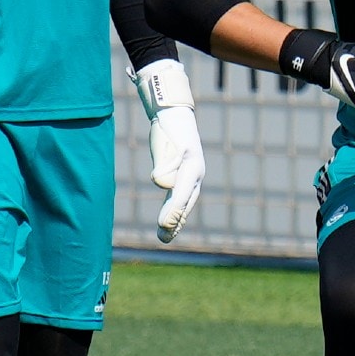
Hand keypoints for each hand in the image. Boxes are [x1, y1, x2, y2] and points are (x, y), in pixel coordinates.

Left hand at [131, 59, 205, 241]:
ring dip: (174, 222)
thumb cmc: (170, 130)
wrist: (175, 118)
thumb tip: (161, 183)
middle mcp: (194, 177)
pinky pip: (178, 201)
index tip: (163, 224)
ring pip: (183, 205)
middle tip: (163, 236)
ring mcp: (189, 179)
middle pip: (184, 203)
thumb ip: (164, 164)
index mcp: (192, 168)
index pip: (181, 193)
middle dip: (174, 221)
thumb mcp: (166, 145)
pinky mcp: (180, 180)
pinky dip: (174, 214)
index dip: (172, 210)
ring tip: (163, 237)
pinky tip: (167, 224)